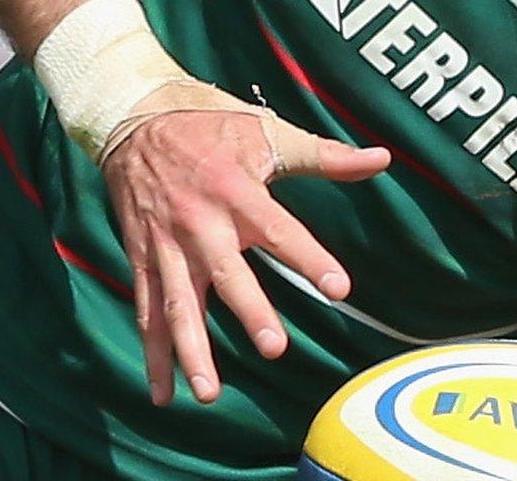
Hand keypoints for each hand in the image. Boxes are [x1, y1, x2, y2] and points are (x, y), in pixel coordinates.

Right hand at [100, 80, 390, 404]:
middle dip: (249, 311)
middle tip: (275, 347)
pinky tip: (163, 394)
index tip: (339, 288)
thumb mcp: (268, 133)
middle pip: (227, 274)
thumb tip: (381, 159)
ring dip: (191, 350)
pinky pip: (145, 312)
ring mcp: (166, 245)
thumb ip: (325, 156)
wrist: (134, 123)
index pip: (280, 230)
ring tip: (208, 394)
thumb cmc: (213, 128)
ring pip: (177, 304)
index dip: (309, 258)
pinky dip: (153, 354)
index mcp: (237, 191)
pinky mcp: (142, 259)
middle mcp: (200, 223)